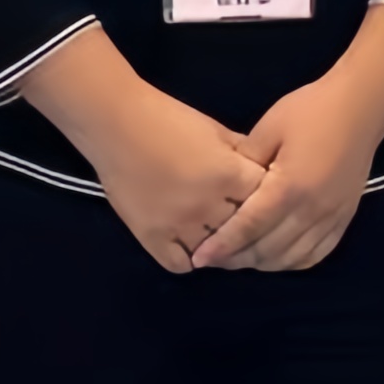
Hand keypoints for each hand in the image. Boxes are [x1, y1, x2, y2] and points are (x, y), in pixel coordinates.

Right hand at [79, 83, 265, 274]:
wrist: (115, 122)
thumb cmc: (168, 118)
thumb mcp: (216, 129)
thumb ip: (243, 153)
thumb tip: (266, 172)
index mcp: (228, 175)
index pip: (267, 198)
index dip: (268, 196)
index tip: (263, 195)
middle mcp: (208, 206)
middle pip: (244, 228)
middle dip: (247, 222)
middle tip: (242, 217)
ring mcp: (179, 226)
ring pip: (216, 252)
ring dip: (220, 243)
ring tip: (218, 232)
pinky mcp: (152, 238)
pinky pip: (182, 265)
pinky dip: (190, 258)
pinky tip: (192, 243)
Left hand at [192, 72, 383, 274]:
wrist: (361, 107)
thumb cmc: (312, 110)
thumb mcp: (270, 127)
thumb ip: (245, 160)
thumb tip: (225, 186)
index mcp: (290, 186)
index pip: (249, 226)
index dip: (223, 245)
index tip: (200, 258)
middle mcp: (311, 210)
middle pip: (268, 249)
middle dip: (237, 259)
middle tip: (213, 259)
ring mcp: (331, 218)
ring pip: (291, 258)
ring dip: (263, 263)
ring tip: (240, 258)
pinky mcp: (344, 219)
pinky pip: (316, 254)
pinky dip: (292, 262)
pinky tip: (276, 257)